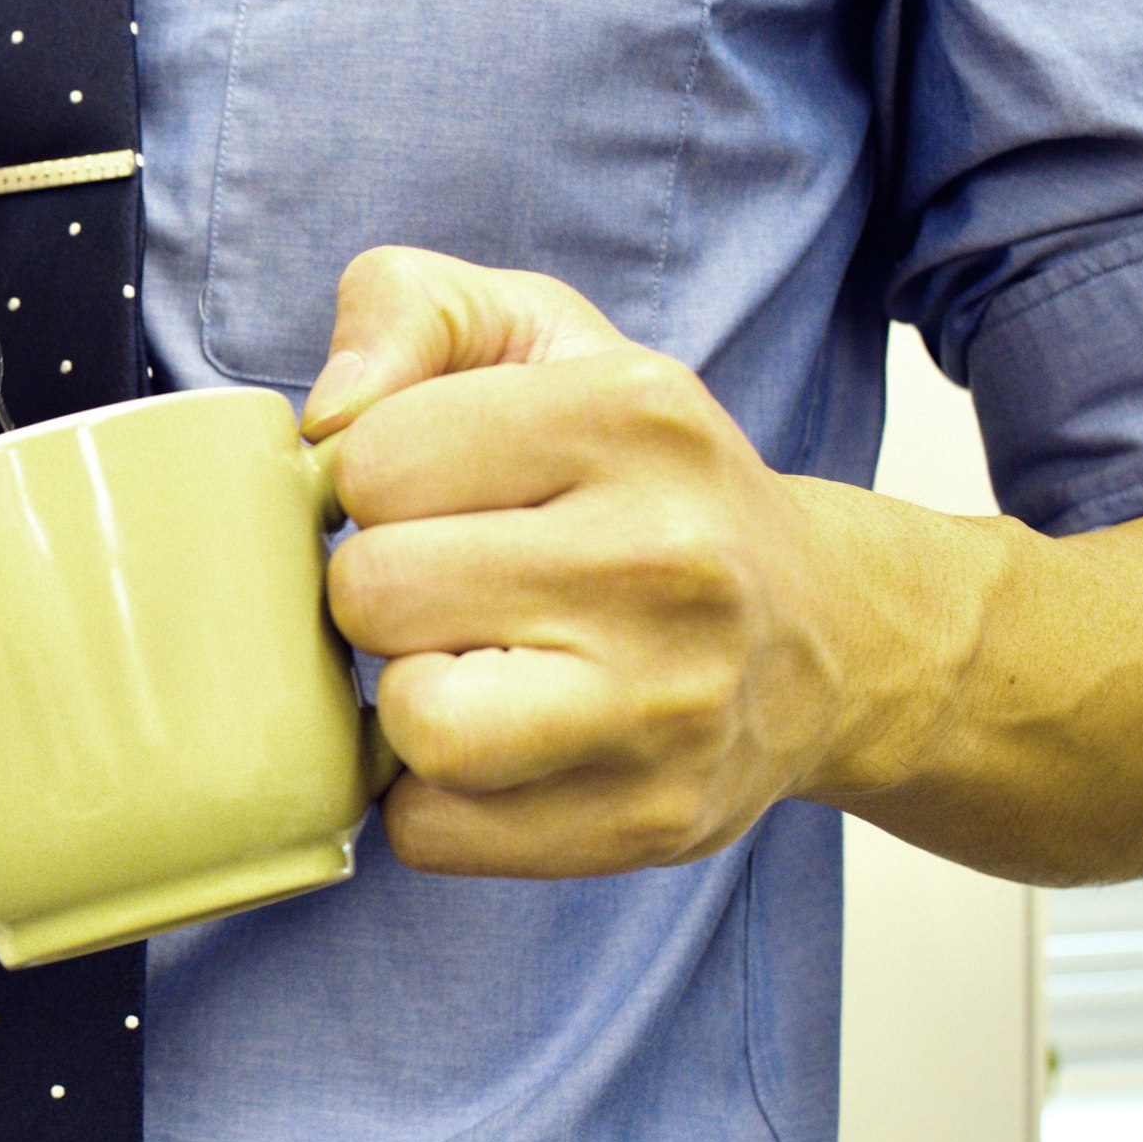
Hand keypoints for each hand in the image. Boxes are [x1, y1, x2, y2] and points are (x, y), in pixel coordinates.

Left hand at [303, 247, 919, 878]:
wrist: (814, 630)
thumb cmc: (643, 479)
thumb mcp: (542, 337)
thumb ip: (410, 309)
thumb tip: (327, 411)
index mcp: (634, 412)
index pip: (373, 462)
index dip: (373, 484)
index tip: (439, 498)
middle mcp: (667, 558)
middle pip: (377, 594)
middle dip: (383, 594)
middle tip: (449, 590)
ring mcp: (667, 704)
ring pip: (415, 725)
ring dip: (407, 702)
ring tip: (468, 666)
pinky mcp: (648, 822)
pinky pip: (434, 832)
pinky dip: (432, 799)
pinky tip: (498, 746)